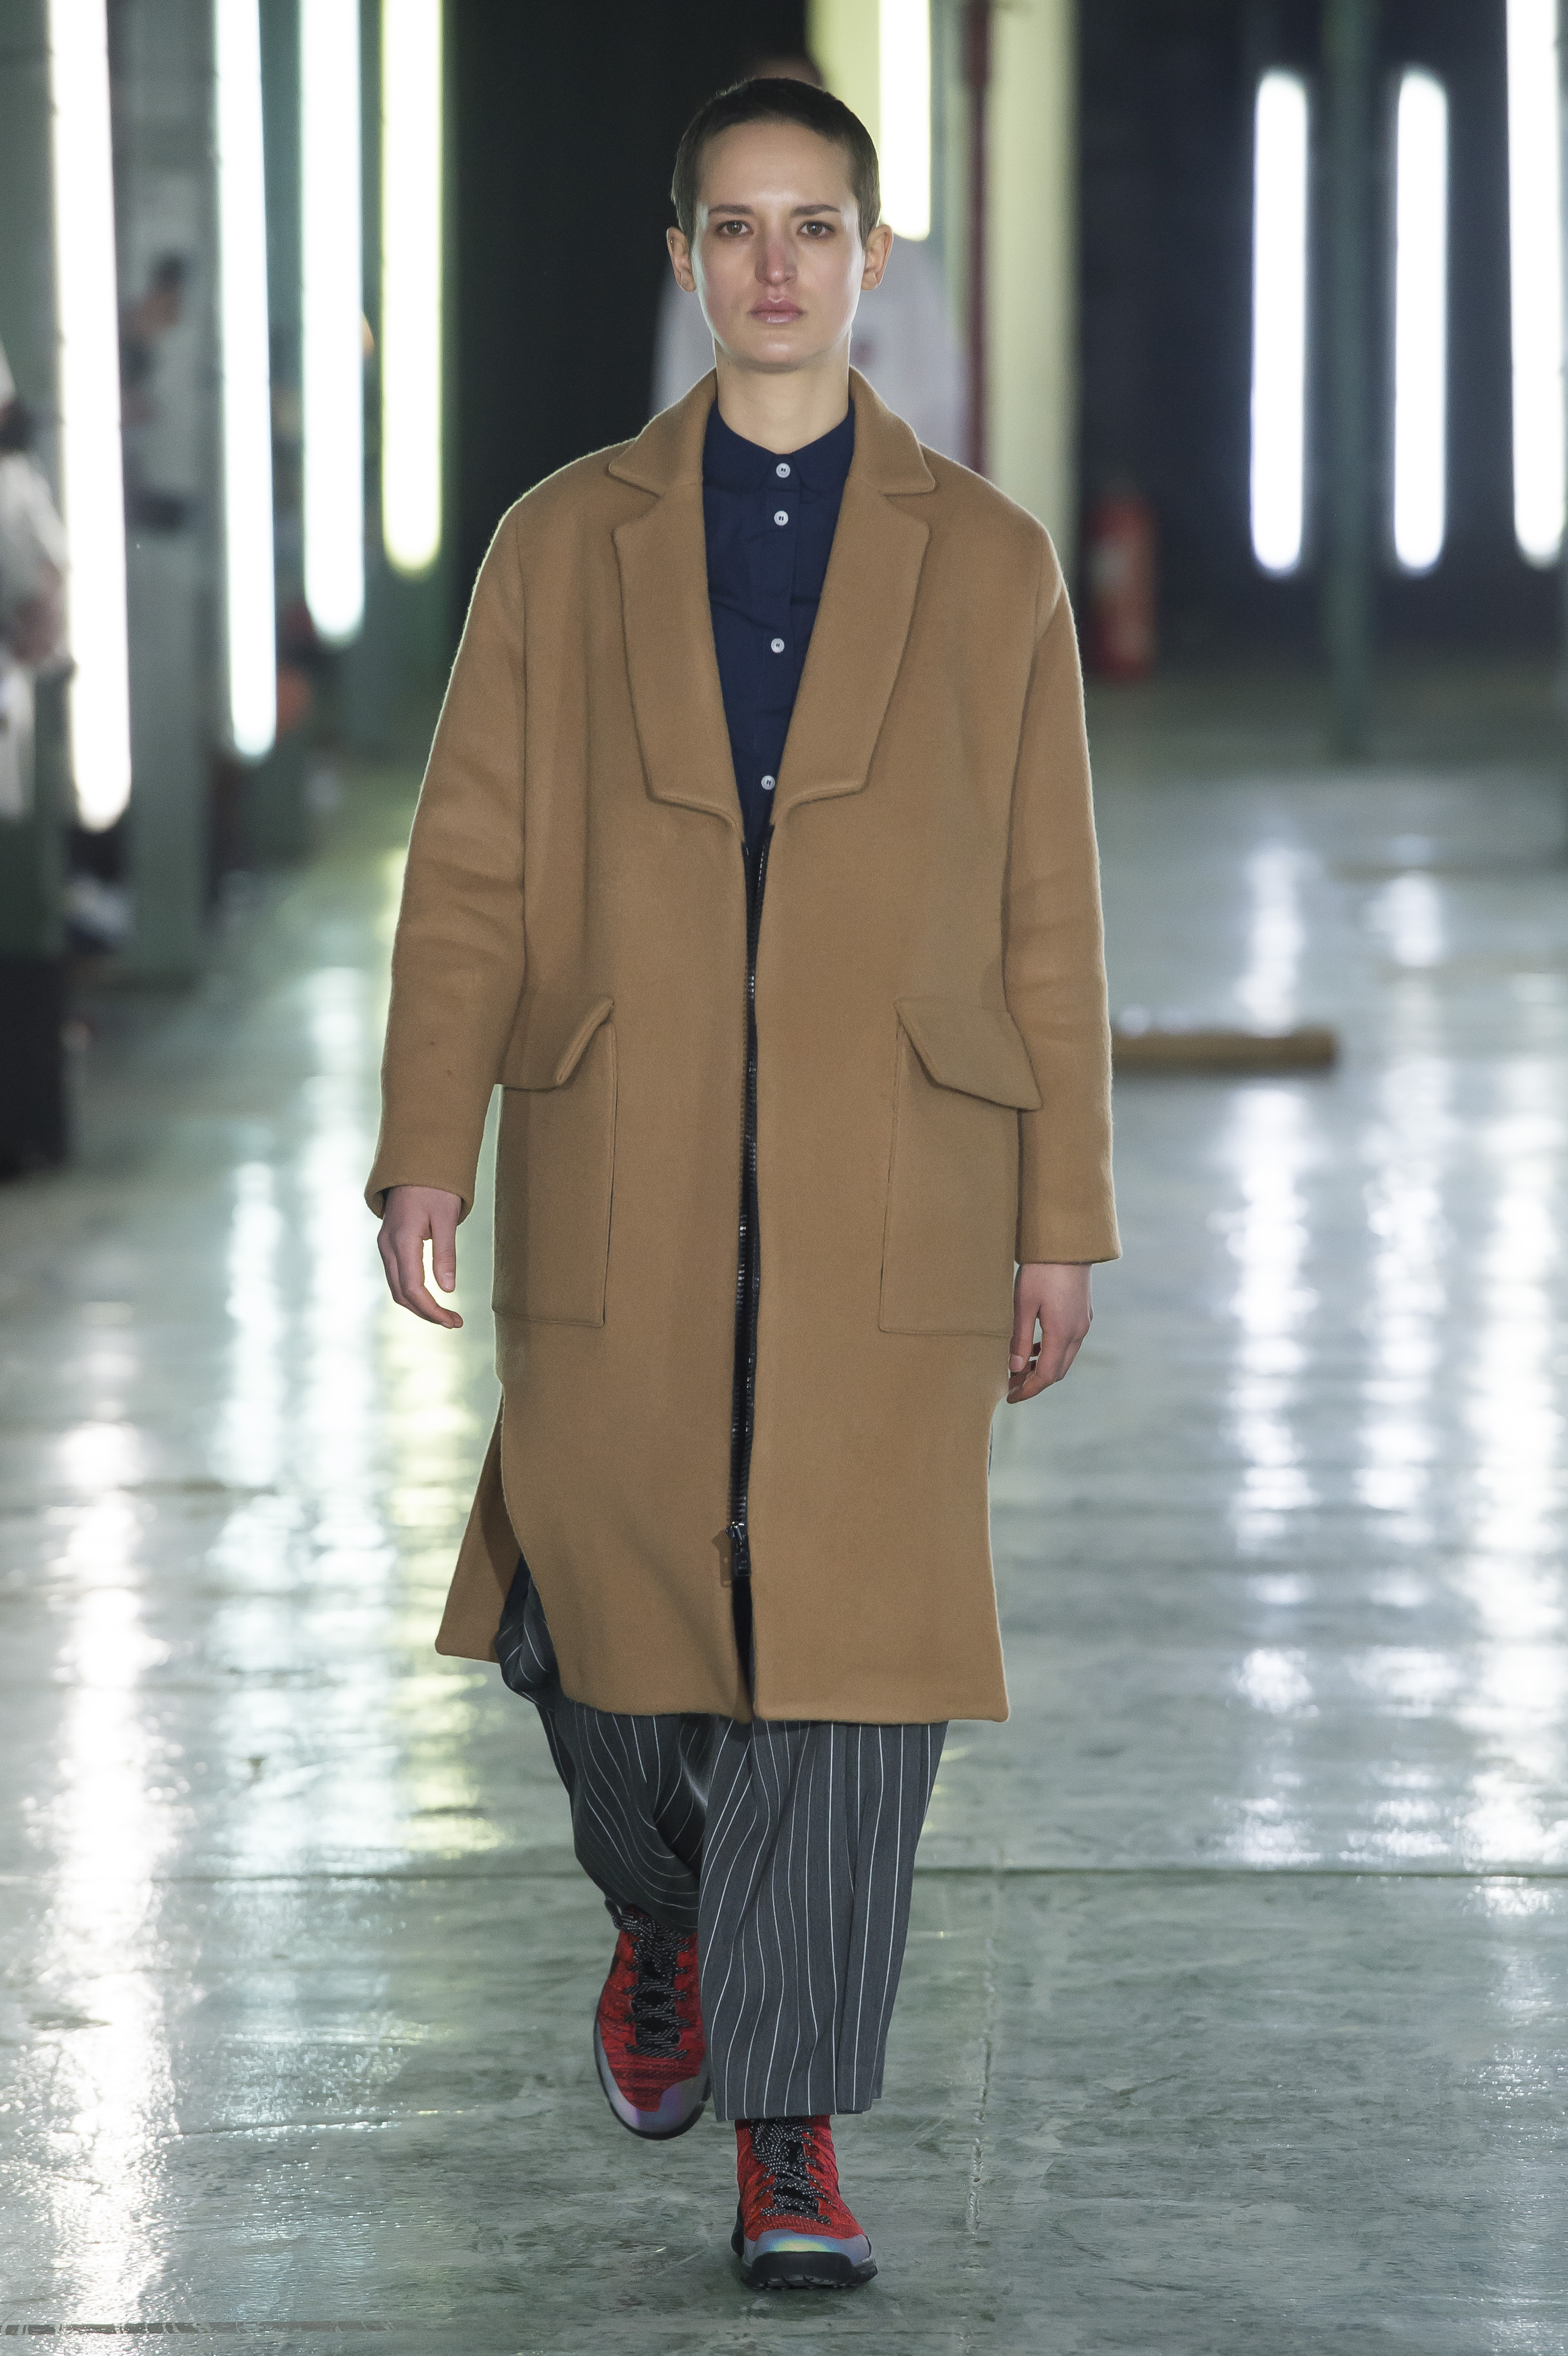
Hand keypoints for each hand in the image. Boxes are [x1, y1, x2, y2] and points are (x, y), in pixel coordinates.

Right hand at [378, 1185, 463, 1328]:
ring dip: (418, 1305)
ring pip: (396, 1287)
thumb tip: (449, 1289)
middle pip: (401, 1294)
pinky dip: (411, 1291)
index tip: (454, 1321)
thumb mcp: (446, 1216)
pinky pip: (396, 1275)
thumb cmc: (434, 1186)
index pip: (413, 1288)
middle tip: (454, 1322)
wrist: (413, 1162)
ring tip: (445, 1314)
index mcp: (403, 1240)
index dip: (432, 1310)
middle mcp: (388, 1245)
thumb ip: (446, 1253)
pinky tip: (430, 1296)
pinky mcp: (389, 1243)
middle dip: (426, 1312)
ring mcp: (385, 1244)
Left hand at [1006, 1262, 1091, 1402]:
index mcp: (1063, 1333)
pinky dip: (1052, 1352)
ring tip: (1019, 1367)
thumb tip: (1014, 1369)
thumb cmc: (1041, 1270)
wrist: (1068, 1242)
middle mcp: (1078, 1332)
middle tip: (1011, 1385)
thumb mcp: (1022, 1304)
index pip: (1047, 1376)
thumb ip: (1019, 1339)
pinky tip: (1035, 1347)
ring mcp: (1083, 1322)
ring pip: (1065, 1357)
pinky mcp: (1083, 1313)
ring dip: (1044, 1367)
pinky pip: (1069, 1343)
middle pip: (1059, 1371)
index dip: (1029, 1390)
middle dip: (1035, 1382)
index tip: (1010, 1397)